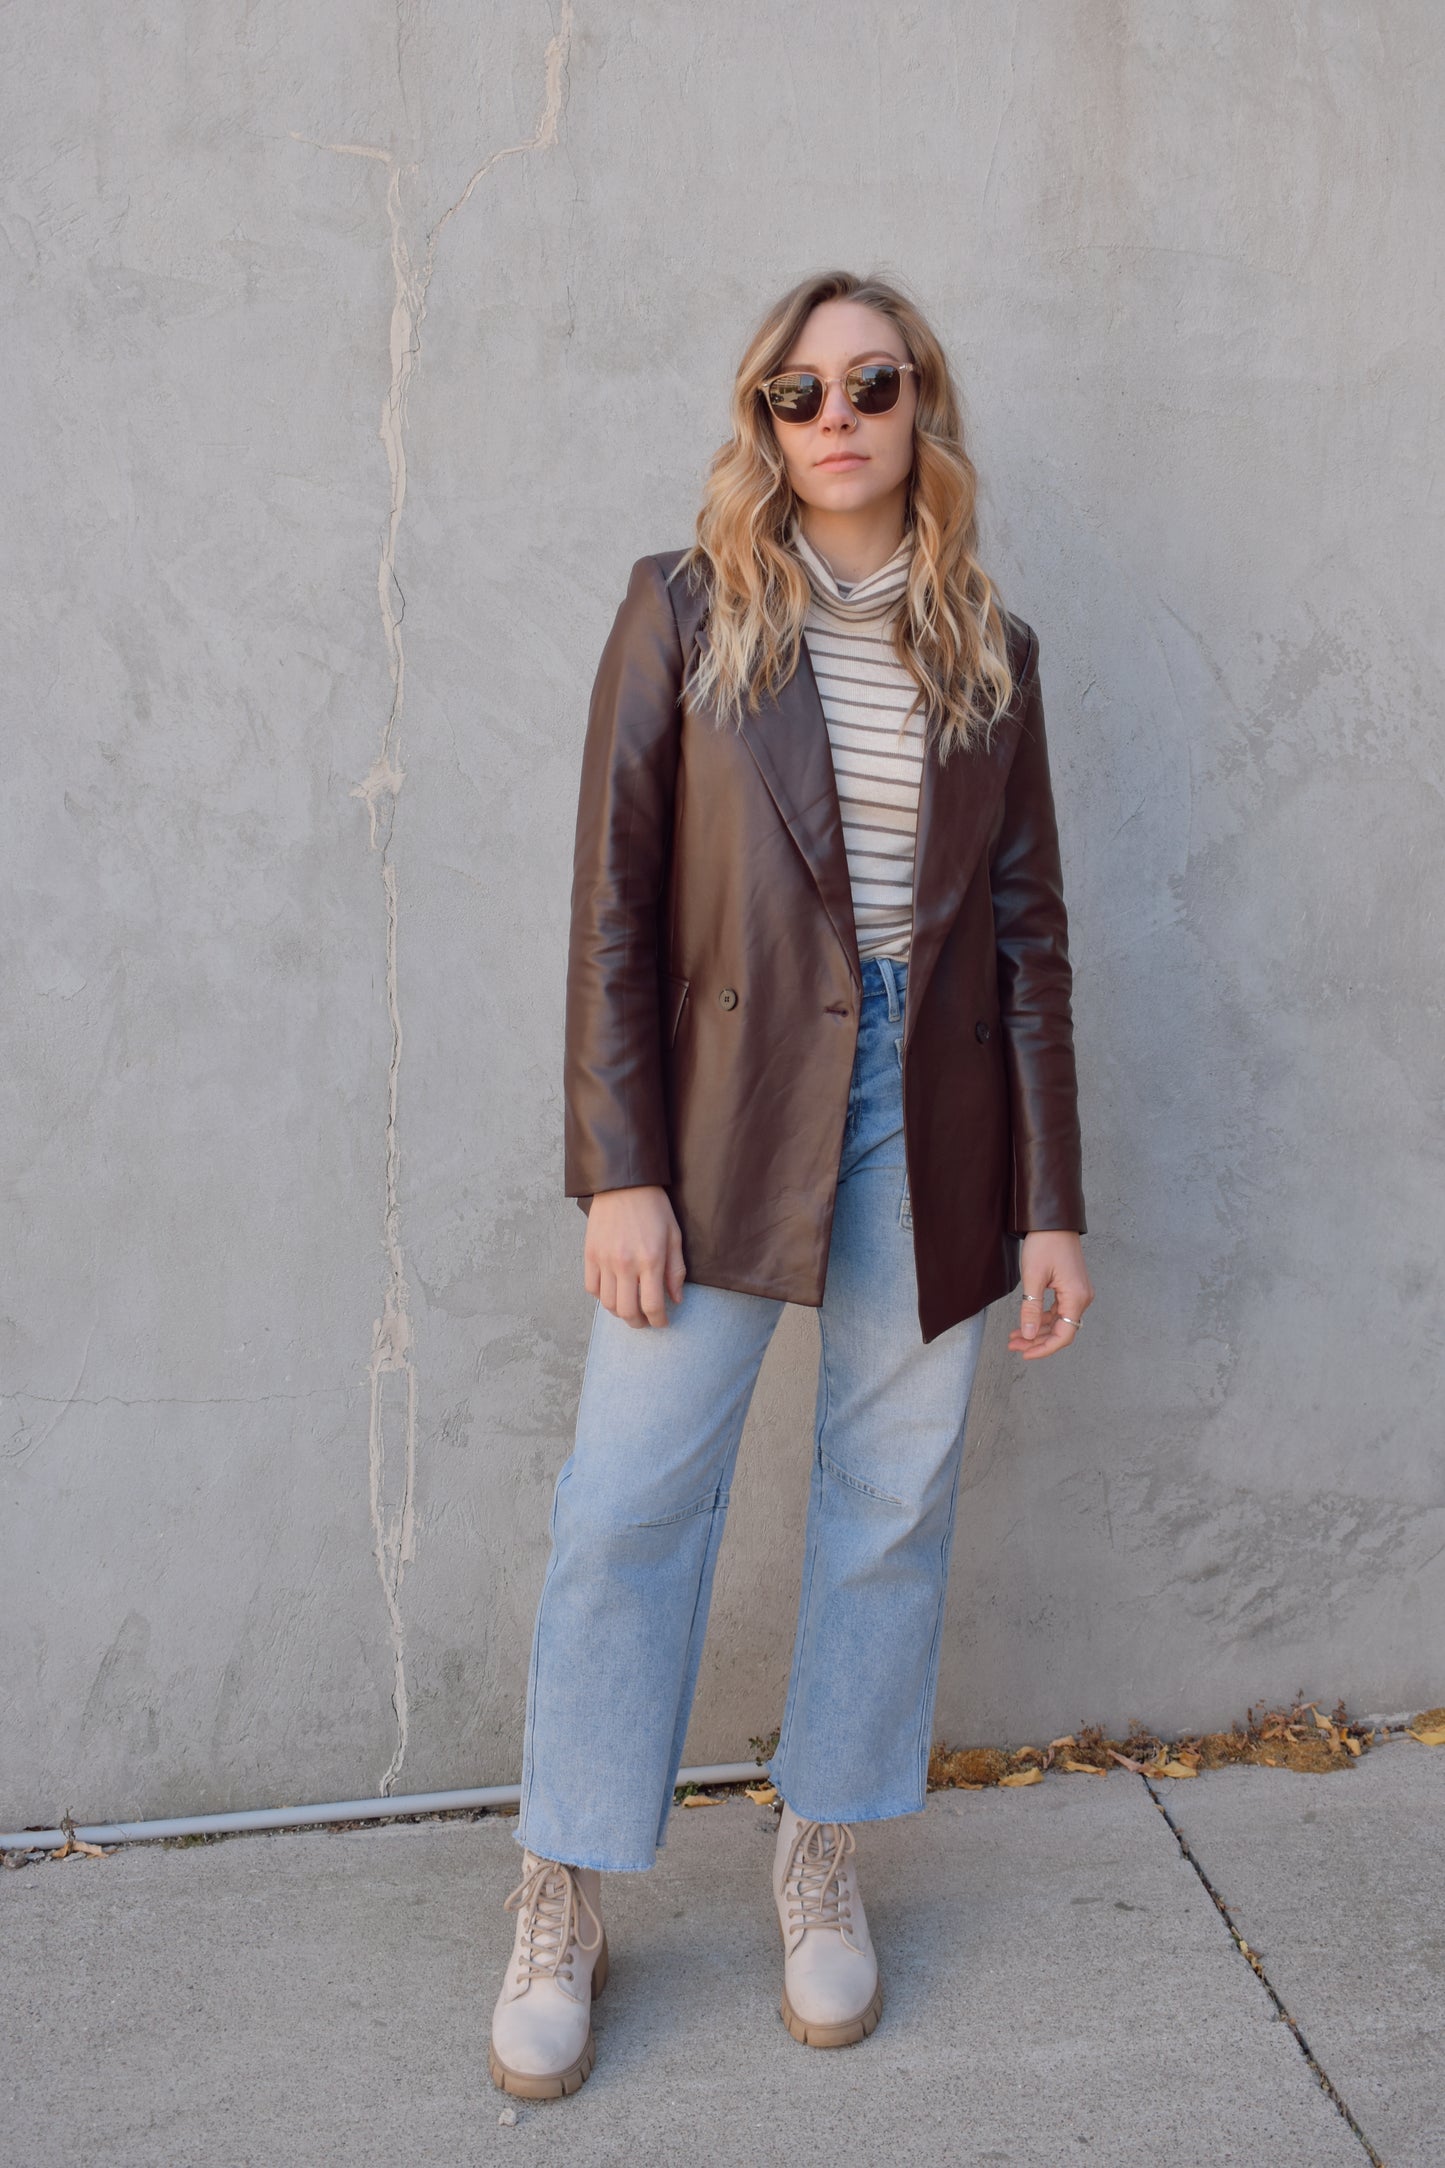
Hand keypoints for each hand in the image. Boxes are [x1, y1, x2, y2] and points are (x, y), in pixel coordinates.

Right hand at [584, 1185, 685, 1326]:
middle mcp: (625, 1264)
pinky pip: (592, 1288)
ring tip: (629, 1308)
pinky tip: (613, 1291)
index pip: (653, 1306)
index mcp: (650, 1260)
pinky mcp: (590, 1254)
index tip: (662, 1322)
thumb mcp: (673, 1236)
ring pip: (608, 1304)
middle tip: (645, 1321)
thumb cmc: (653, 1208)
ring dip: (620, 1312)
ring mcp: (604, 1260)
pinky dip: (602, 1297)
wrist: (623, 1184)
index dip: (659, 1321)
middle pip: (627, 1311)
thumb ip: (675, 1270)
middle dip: (639, 1323)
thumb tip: (676, 1298)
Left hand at [1007, 1230, 1092, 1359]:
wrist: (1053, 1221)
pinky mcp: (1071, 1287)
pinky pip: (1058, 1310)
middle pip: (1061, 1330)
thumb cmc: (1045, 1244)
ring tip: (1014, 1336)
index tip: (1025, 1353)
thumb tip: (1028, 1334)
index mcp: (1076, 1297)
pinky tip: (1025, 1322)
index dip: (1044, 1348)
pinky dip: (1041, 1318)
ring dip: (1037, 1330)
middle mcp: (1082, 1298)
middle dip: (1036, 1340)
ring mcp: (1078, 1292)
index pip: (1063, 1335)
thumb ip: (1031, 1309)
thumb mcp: (1033, 1278)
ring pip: (1058, 1321)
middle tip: (1013, 1345)